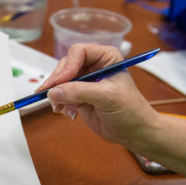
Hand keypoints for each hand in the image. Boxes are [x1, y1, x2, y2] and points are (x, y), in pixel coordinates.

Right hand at [36, 44, 158, 147]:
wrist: (134, 132)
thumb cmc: (130, 110)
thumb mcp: (106, 97)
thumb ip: (79, 91)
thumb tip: (54, 92)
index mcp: (105, 57)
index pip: (79, 52)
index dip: (68, 66)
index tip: (60, 82)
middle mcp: (93, 66)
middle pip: (66, 66)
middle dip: (58, 82)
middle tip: (51, 96)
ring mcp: (84, 82)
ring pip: (60, 81)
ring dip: (57, 94)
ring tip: (61, 108)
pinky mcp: (78, 96)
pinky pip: (60, 95)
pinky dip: (59, 103)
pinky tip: (67, 113)